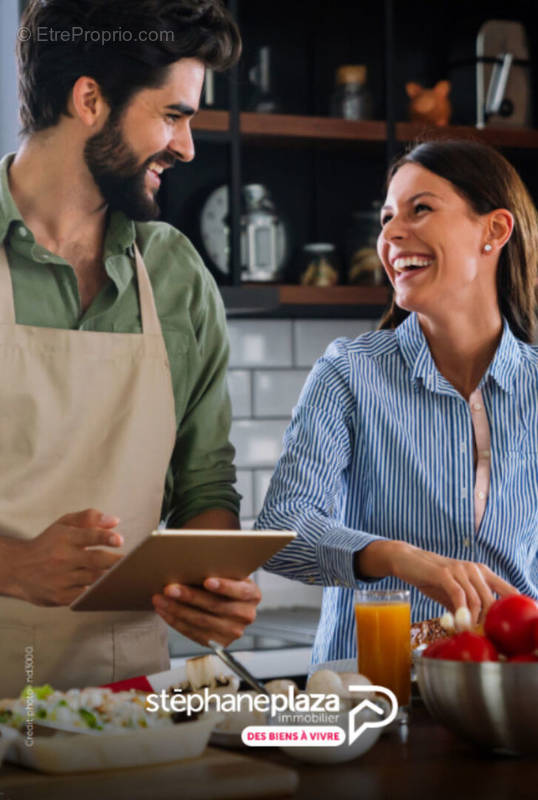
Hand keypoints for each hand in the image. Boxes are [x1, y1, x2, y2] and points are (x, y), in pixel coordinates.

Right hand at [10, 509, 123, 605]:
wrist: (17, 568)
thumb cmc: (47, 543)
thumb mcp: (63, 524)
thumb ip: (89, 518)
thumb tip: (114, 521)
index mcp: (65, 538)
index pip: (88, 535)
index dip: (105, 537)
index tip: (119, 540)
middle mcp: (62, 558)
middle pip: (95, 560)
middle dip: (116, 562)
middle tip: (133, 562)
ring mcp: (61, 579)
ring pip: (92, 579)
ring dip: (111, 578)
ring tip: (127, 575)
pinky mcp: (59, 596)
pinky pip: (84, 596)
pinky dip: (98, 593)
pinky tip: (110, 589)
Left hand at [152, 577, 261, 646]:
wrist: (231, 604)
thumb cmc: (226, 582)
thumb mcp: (231, 574)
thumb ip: (219, 570)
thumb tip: (192, 563)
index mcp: (252, 595)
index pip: (239, 591)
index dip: (224, 586)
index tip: (206, 581)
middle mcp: (246, 615)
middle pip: (215, 606)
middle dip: (189, 597)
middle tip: (170, 588)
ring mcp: (233, 632)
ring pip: (201, 621)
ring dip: (177, 610)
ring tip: (160, 599)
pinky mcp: (218, 643)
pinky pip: (193, 633)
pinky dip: (176, 621)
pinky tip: (165, 610)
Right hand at [358, 541, 517, 625]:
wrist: (407, 560)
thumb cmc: (431, 578)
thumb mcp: (453, 594)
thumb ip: (467, 608)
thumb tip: (478, 631)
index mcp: (482, 572)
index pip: (508, 591)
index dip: (511, 610)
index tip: (504, 629)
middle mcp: (475, 569)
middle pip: (494, 600)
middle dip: (489, 622)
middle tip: (481, 638)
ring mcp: (460, 569)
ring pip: (477, 600)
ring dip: (474, 621)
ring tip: (468, 633)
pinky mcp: (445, 573)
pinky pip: (459, 596)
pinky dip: (461, 613)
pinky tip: (457, 623)